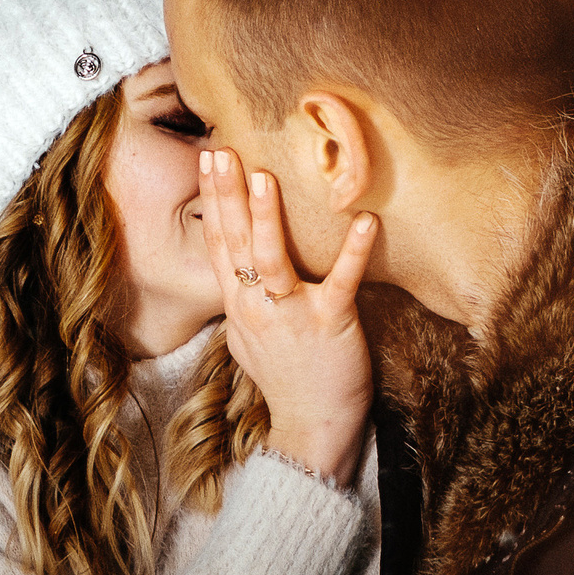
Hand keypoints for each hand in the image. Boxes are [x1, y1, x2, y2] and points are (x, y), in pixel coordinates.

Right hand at [197, 147, 378, 485]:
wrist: (310, 424)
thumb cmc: (285, 378)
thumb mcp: (248, 337)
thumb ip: (244, 298)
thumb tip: (239, 267)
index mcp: (239, 304)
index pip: (218, 243)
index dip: (212, 200)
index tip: (208, 159)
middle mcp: (256, 305)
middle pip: (235, 242)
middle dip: (226, 194)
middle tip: (222, 150)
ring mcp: (291, 314)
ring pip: (271, 260)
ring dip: (267, 218)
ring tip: (266, 177)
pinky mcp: (329, 323)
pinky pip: (340, 283)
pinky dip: (352, 251)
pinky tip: (365, 220)